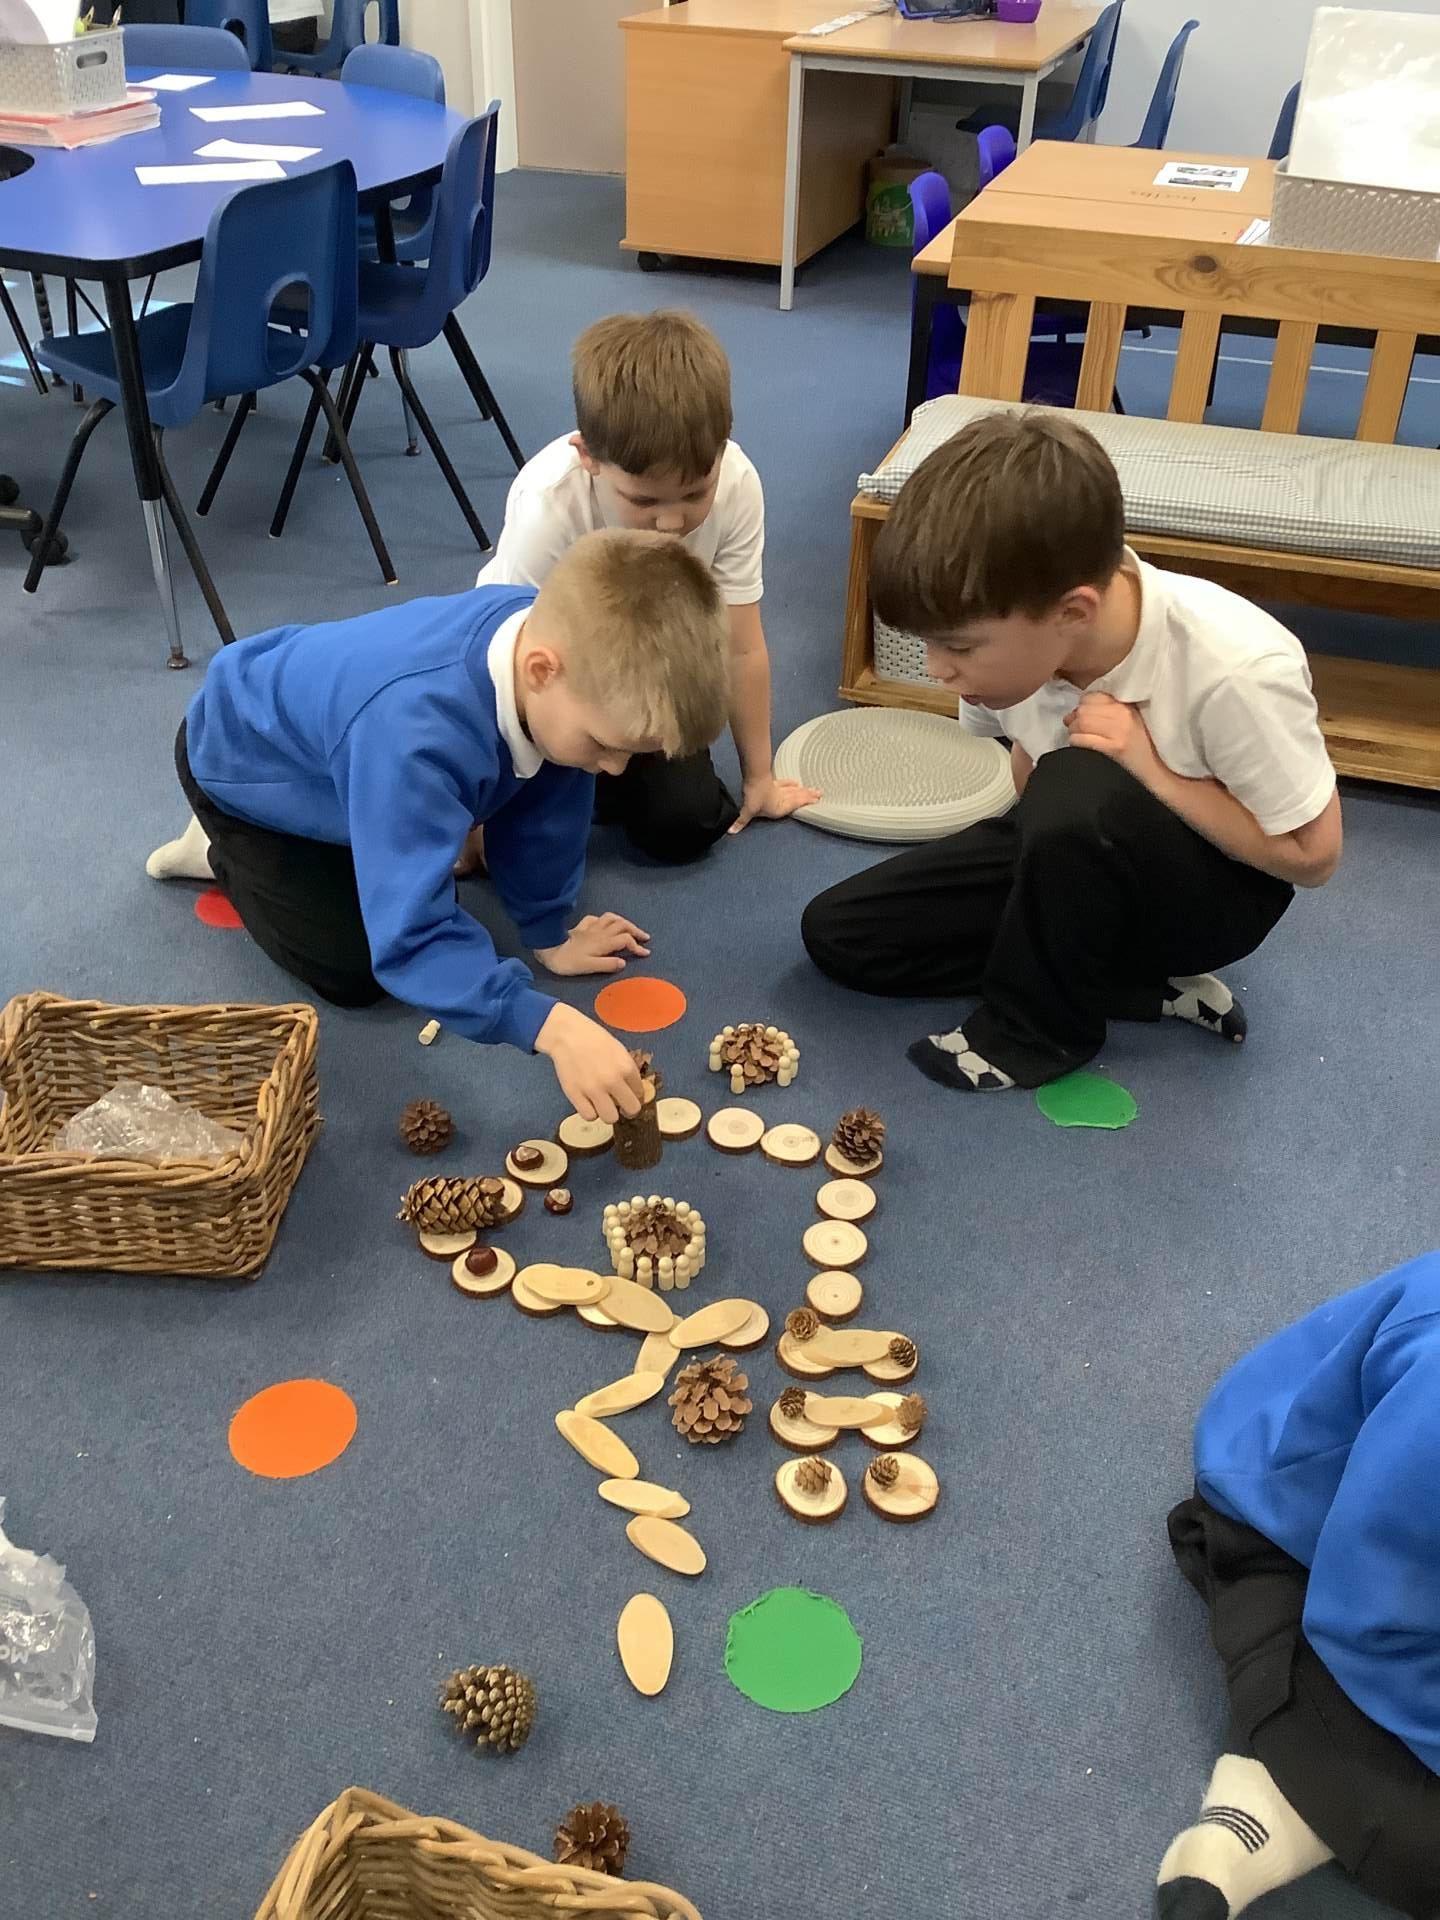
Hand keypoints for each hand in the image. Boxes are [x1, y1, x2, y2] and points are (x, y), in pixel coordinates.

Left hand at [534, 912, 649, 977]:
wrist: (547, 949)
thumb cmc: (568, 962)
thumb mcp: (589, 967)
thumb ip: (607, 965)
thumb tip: (624, 962)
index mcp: (603, 942)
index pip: (626, 940)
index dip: (637, 946)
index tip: (645, 953)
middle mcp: (600, 932)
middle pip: (622, 925)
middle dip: (635, 930)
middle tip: (644, 938)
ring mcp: (590, 927)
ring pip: (611, 918)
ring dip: (623, 921)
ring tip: (630, 928)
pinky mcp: (581, 926)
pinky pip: (596, 918)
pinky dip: (604, 920)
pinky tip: (605, 924)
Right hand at [535, 1004, 643, 1122]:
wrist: (567, 1034)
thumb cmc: (592, 1038)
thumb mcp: (618, 1050)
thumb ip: (627, 1070)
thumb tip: (635, 1090)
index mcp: (626, 1067)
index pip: (640, 1093)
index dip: (635, 1095)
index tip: (629, 1094)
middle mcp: (612, 1080)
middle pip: (631, 1110)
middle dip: (627, 1108)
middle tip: (620, 1104)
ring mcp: (593, 1090)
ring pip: (610, 1118)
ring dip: (608, 1113)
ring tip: (602, 1103)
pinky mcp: (576, 1095)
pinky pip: (589, 1116)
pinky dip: (590, 1112)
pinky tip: (589, 1102)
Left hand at [727, 773, 821, 834]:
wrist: (754, 777)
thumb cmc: (755, 795)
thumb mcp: (747, 811)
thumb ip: (741, 821)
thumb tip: (730, 831)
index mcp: (780, 807)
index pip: (795, 805)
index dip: (806, 802)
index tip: (816, 800)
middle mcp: (782, 798)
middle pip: (798, 797)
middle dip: (809, 796)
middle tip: (820, 793)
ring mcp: (779, 789)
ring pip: (794, 790)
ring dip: (804, 790)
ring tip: (813, 789)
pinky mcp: (774, 782)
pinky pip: (785, 784)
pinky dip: (790, 783)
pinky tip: (795, 782)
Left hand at [1064, 692, 1161, 785]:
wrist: (1161, 771)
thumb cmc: (1146, 748)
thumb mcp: (1134, 721)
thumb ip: (1112, 711)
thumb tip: (1080, 710)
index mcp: (1129, 706)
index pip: (1095, 696)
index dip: (1084, 705)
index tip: (1082, 714)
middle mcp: (1124, 715)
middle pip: (1085, 709)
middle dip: (1075, 718)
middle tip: (1074, 727)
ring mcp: (1119, 732)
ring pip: (1082, 723)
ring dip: (1073, 730)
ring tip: (1077, 737)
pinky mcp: (1114, 749)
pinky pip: (1083, 740)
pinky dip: (1076, 742)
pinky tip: (1079, 746)